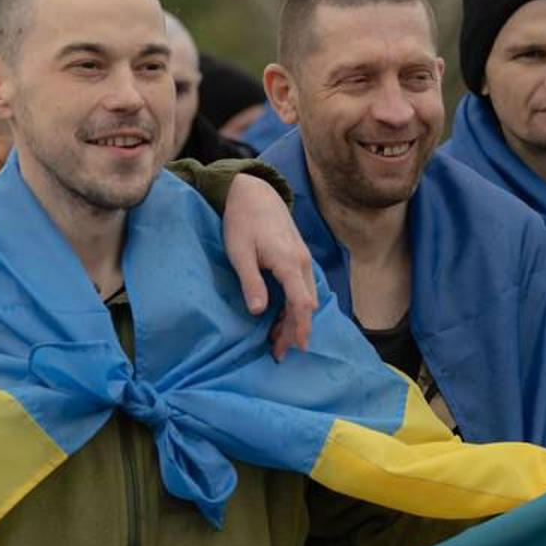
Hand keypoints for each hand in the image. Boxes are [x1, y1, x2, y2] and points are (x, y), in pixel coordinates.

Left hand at [222, 173, 316, 359]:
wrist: (254, 193)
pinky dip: (294, 305)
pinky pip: (302, 287)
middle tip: (279, 353)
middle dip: (295, 330)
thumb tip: (258, 311)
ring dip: (294, 319)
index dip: (300, 326)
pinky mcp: (297, 257)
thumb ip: (251, 281)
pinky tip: (281, 316)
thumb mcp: (239, 253)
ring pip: (306, 296)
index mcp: (288, 262)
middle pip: (306, 304)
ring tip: (277, 340)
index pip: (301, 302)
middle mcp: (301, 262)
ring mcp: (302, 259)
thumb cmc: (242, 221)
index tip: (297, 347)